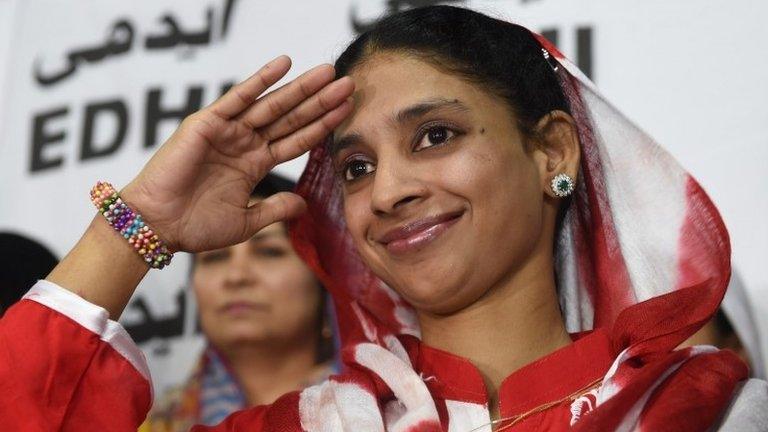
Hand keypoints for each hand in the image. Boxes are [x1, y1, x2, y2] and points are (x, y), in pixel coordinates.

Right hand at [121, 55, 353, 252]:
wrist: (158, 226)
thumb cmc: (194, 227)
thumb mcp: (246, 221)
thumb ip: (275, 209)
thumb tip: (304, 204)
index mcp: (254, 164)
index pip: (296, 139)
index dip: (322, 125)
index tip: (348, 111)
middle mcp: (245, 143)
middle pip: (291, 118)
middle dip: (320, 101)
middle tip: (349, 83)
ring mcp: (228, 131)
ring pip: (272, 105)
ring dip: (301, 88)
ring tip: (328, 72)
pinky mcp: (208, 123)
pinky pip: (238, 97)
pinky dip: (260, 79)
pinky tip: (284, 64)